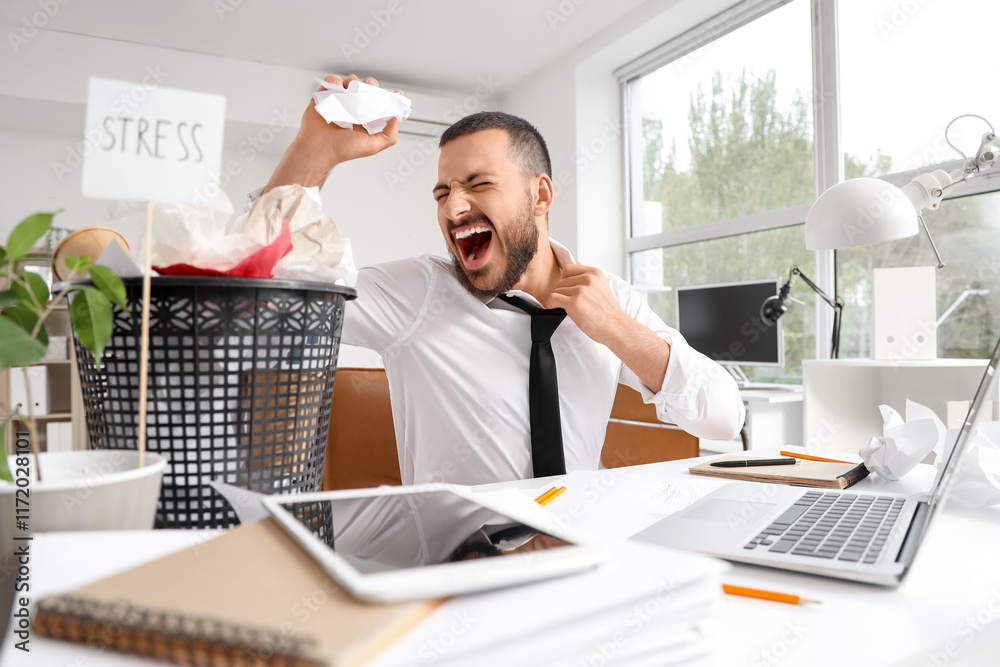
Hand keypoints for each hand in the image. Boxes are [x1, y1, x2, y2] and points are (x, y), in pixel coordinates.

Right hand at [263, 74, 402, 192]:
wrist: (318, 147)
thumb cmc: (342, 149)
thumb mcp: (372, 146)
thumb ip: (389, 136)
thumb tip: (397, 119)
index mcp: (365, 120)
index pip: (380, 105)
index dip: (388, 98)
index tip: (396, 94)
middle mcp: (353, 110)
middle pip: (366, 90)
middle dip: (370, 85)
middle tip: (369, 88)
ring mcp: (339, 102)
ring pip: (350, 82)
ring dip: (353, 81)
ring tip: (351, 88)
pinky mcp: (325, 96)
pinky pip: (332, 82)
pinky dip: (335, 80)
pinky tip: (338, 87)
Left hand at [544, 264, 629, 345]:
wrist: (614, 326)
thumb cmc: (606, 310)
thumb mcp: (600, 286)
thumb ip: (586, 275)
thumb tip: (576, 263)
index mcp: (594, 273)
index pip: (568, 269)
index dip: (566, 280)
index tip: (569, 290)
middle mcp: (588, 279)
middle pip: (561, 280)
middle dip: (563, 292)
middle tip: (572, 302)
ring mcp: (581, 290)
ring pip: (557, 290)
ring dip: (559, 299)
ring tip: (570, 307)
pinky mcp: (574, 302)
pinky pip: (553, 298)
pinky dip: (551, 304)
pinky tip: (557, 308)